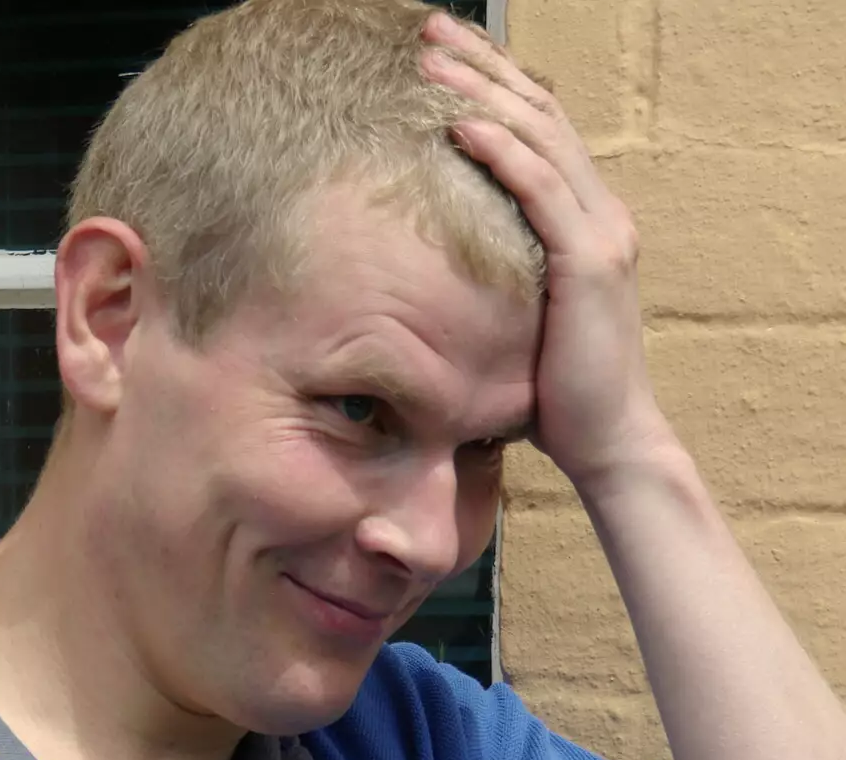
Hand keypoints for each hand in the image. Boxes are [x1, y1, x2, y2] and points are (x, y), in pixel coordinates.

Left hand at [421, 11, 673, 490]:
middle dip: (483, 68)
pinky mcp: (589, 263)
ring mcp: (602, 234)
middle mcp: (603, 215)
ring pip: (541, 137)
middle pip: (541, 114)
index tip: (445, 60)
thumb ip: (496, 283)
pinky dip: (501, 150)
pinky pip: (541, 189)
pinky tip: (458, 125)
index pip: (542, 131)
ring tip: (431, 64)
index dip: (496, 87)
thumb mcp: (521, 322)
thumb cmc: (559, 396)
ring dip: (483, 94)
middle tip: (429, 33)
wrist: (609, 441)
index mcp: (588, 223)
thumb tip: (436, 276)